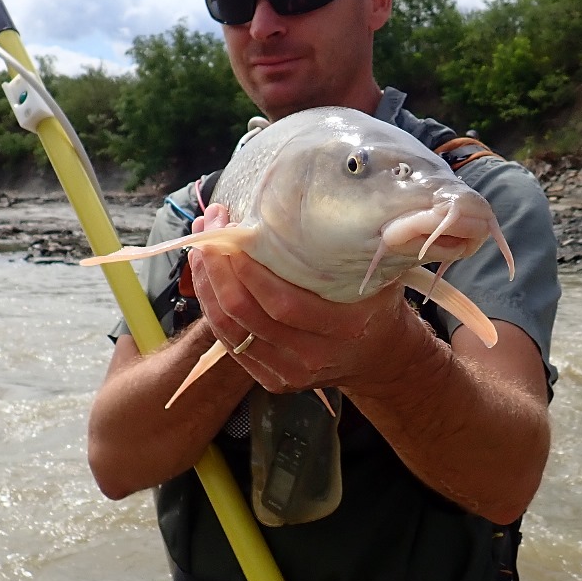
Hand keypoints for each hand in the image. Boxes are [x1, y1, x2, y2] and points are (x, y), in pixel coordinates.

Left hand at [188, 203, 417, 394]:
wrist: (380, 356)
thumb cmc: (376, 304)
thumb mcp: (379, 276)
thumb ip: (360, 248)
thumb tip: (341, 201)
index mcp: (343, 328)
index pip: (284, 303)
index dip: (251, 271)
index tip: (234, 235)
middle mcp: (312, 356)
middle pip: (248, 315)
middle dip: (219, 270)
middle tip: (210, 231)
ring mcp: (289, 372)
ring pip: (230, 330)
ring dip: (207, 287)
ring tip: (200, 249)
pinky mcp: (271, 379)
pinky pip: (230, 342)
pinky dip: (211, 307)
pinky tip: (206, 278)